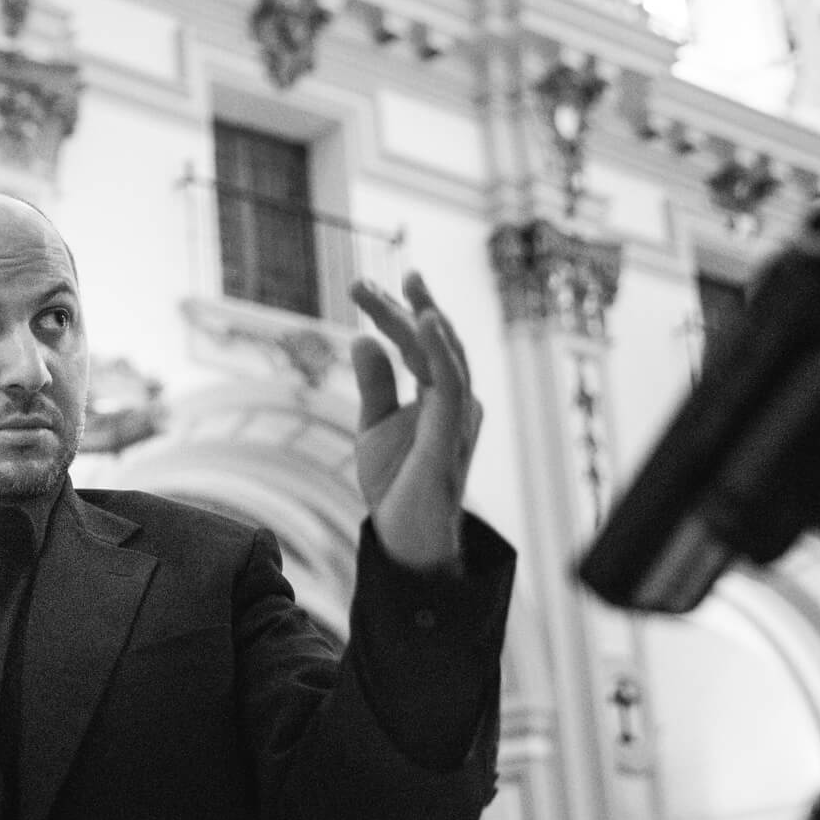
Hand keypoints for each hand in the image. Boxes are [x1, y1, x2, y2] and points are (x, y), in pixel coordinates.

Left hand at [349, 272, 482, 570]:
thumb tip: (362, 339)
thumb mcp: (374, 424)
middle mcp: (455, 398)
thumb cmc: (396, 482)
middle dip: (401, 306)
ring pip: (445, 353)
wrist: (404, 536)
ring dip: (422, 316)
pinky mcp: (451, 431)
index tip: (362, 286)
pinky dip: (440, 348)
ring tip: (405, 284)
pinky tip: (425, 320)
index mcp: (438, 394)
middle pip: (432, 340)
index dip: (393, 311)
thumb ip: (374, 383)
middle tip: (361, 283)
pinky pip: (451, 381)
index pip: (417, 343)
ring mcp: (458, 413)